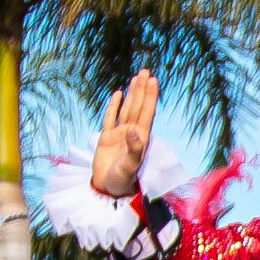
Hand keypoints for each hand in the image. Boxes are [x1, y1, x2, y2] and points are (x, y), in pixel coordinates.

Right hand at [89, 72, 159, 199]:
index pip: (147, 112)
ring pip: (126, 109)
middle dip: (142, 89)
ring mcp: (119, 134)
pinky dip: (114, 106)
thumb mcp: (130, 166)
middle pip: (138, 106)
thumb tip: (134, 130)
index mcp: (141, 138)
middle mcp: (131, 133)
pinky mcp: (106, 138)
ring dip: (132, 94)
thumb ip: (134, 148)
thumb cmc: (122, 180)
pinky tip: (118, 94)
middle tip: (146, 71)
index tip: (153, 80)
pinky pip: (110, 118)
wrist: (107, 188)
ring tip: (136, 78)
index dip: (150, 96)